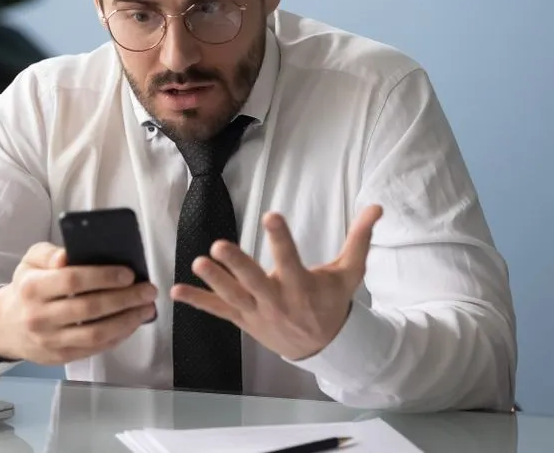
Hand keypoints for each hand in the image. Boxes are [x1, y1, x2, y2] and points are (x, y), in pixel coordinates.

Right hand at [0, 242, 156, 364]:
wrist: (6, 326)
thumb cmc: (27, 287)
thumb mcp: (29, 262)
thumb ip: (48, 253)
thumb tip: (68, 255)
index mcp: (32, 287)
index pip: (72, 281)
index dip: (104, 277)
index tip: (129, 273)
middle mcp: (39, 316)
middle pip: (90, 308)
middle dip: (125, 299)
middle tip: (148, 290)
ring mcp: (50, 340)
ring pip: (95, 333)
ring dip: (127, 321)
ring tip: (146, 308)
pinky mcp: (61, 357)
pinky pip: (95, 348)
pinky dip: (118, 336)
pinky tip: (132, 323)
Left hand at [171, 204, 382, 360]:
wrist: (324, 347)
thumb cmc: (333, 302)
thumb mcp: (350, 273)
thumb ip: (360, 239)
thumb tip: (377, 206)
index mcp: (303, 286)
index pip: (291, 259)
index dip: (281, 238)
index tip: (270, 216)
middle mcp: (278, 301)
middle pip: (255, 282)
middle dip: (238, 265)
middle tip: (219, 245)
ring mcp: (258, 313)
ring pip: (233, 296)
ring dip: (214, 280)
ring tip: (198, 261)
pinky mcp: (244, 320)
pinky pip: (219, 311)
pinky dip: (198, 302)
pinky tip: (176, 292)